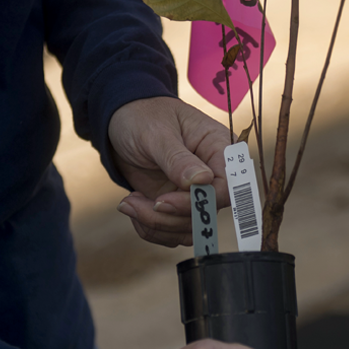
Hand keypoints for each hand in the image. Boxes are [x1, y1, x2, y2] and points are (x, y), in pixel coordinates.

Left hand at [107, 96, 230, 246]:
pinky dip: (150, 227)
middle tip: (132, 203)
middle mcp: (213, 175)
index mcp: (219, 149)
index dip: (197, 203)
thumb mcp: (156, 133)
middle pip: (206, 214)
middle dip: (167, 217)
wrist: (122, 121)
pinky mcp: (177, 205)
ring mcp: (195, 193)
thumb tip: (202, 181)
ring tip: (128, 203)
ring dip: (155, 224)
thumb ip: (178, 159)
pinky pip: (173, 232)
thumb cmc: (143, 117)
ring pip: (189, 229)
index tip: (162, 201)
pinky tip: (132, 206)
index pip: (225, 188)